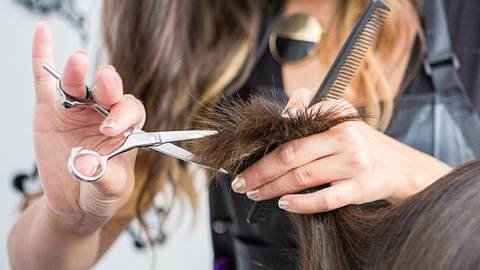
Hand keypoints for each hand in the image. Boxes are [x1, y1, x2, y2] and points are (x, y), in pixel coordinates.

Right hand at [32, 23, 144, 232]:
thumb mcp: (110, 190)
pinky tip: (44, 33)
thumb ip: (102, 177)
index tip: (111, 128)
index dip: (125, 115)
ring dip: (78, 72)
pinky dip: (43, 56)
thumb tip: (84, 165)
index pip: (131, 111)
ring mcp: (77, 109)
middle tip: (106, 83)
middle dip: (109, 85)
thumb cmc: (100, 192)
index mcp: (126, 128)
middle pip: (108, 91)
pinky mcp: (50, 109)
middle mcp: (104, 113)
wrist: (75, 202)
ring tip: (79, 62)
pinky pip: (45, 80)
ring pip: (78, 84)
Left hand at [231, 89, 451, 213]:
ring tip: (255, 192)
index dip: (265, 144)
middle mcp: (345, 141)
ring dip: (273, 187)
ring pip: (303, 178)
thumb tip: (285, 110)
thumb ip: (312, 110)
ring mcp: (353, 166)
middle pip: (291, 156)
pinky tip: (284, 203)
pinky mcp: (359, 189)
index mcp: (336, 121)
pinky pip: (325, 199)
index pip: (293, 132)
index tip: (245, 155)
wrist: (400, 166)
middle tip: (241, 181)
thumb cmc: (363, 143)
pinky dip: (301, 203)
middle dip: (260, 170)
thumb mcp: (342, 118)